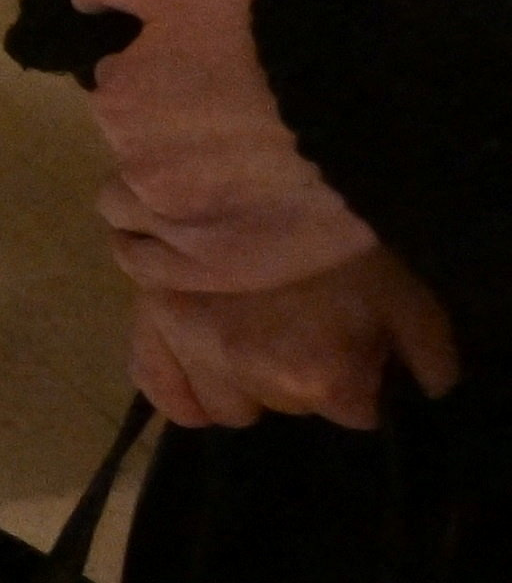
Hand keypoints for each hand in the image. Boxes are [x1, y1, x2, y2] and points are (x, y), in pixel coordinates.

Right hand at [131, 246, 466, 432]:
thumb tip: (429, 390)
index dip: (359, 380)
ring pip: (228, 407)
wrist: (257, 169)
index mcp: (321, 377)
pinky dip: (181, 393)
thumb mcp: (405, 292)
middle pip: (289, 408)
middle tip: (307, 325)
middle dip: (302, 375)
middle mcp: (254, 377)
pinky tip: (202, 376)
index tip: (358, 346)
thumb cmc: (339, 234)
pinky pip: (161, 388)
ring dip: (247, 383)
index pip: (351, 414)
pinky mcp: (153, 326)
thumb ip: (427, 354)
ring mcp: (197, 353)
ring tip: (256, 338)